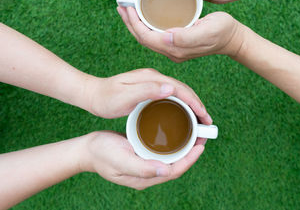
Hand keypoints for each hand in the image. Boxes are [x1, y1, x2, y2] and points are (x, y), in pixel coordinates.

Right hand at [81, 131, 204, 189]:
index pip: (175, 171)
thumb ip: (142, 167)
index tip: (200, 146)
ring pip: (171, 158)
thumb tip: (167, 171)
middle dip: (191, 152)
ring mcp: (146, 164)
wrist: (87, 149)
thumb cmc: (102, 154)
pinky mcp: (142, 155)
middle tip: (202, 135)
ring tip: (193, 132)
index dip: (190, 160)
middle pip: (176, 164)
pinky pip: (162, 152)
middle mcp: (148, 173)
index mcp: (145, 177)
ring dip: (184, 147)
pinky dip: (172, 143)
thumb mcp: (121, 159)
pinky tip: (176, 133)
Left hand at [82, 68, 211, 123]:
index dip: (194, 102)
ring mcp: (151, 82)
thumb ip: (147, 90)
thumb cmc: (105, 98)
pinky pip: (170, 96)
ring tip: (199, 120)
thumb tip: (172, 88)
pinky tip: (182, 115)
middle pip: (182, 90)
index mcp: (151, 78)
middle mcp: (154, 78)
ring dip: (191, 105)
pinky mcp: (148, 89)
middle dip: (197, 104)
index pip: (180, 88)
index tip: (204, 116)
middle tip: (207, 122)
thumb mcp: (124, 96)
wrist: (91, 94)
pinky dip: (180, 105)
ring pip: (178, 93)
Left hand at [118, 8, 246, 62]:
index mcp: (176, 48)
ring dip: (136, 23)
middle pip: (143, 38)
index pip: (146, 37)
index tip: (127, 6)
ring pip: (147, 37)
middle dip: (130, 22)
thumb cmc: (223, 31)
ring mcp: (174, 49)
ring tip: (128, 8)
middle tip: (121, 4)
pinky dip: (145, 25)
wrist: (233, 39)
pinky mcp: (177, 44)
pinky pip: (155, 36)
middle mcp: (172, 51)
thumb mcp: (208, 30)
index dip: (134, 23)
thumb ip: (186, 37)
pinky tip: (144, 14)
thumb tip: (165, 37)